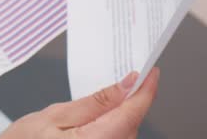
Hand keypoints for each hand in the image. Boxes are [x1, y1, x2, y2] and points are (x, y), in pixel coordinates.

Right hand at [1, 69, 159, 138]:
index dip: (145, 90)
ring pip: (125, 132)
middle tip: (114, 84)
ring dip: (117, 118)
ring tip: (86, 113)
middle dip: (126, 103)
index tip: (151, 73)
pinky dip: (110, 129)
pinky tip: (91, 126)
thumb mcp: (55, 115)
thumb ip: (95, 102)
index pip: (133, 113)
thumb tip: (125, 85)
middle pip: (131, 123)